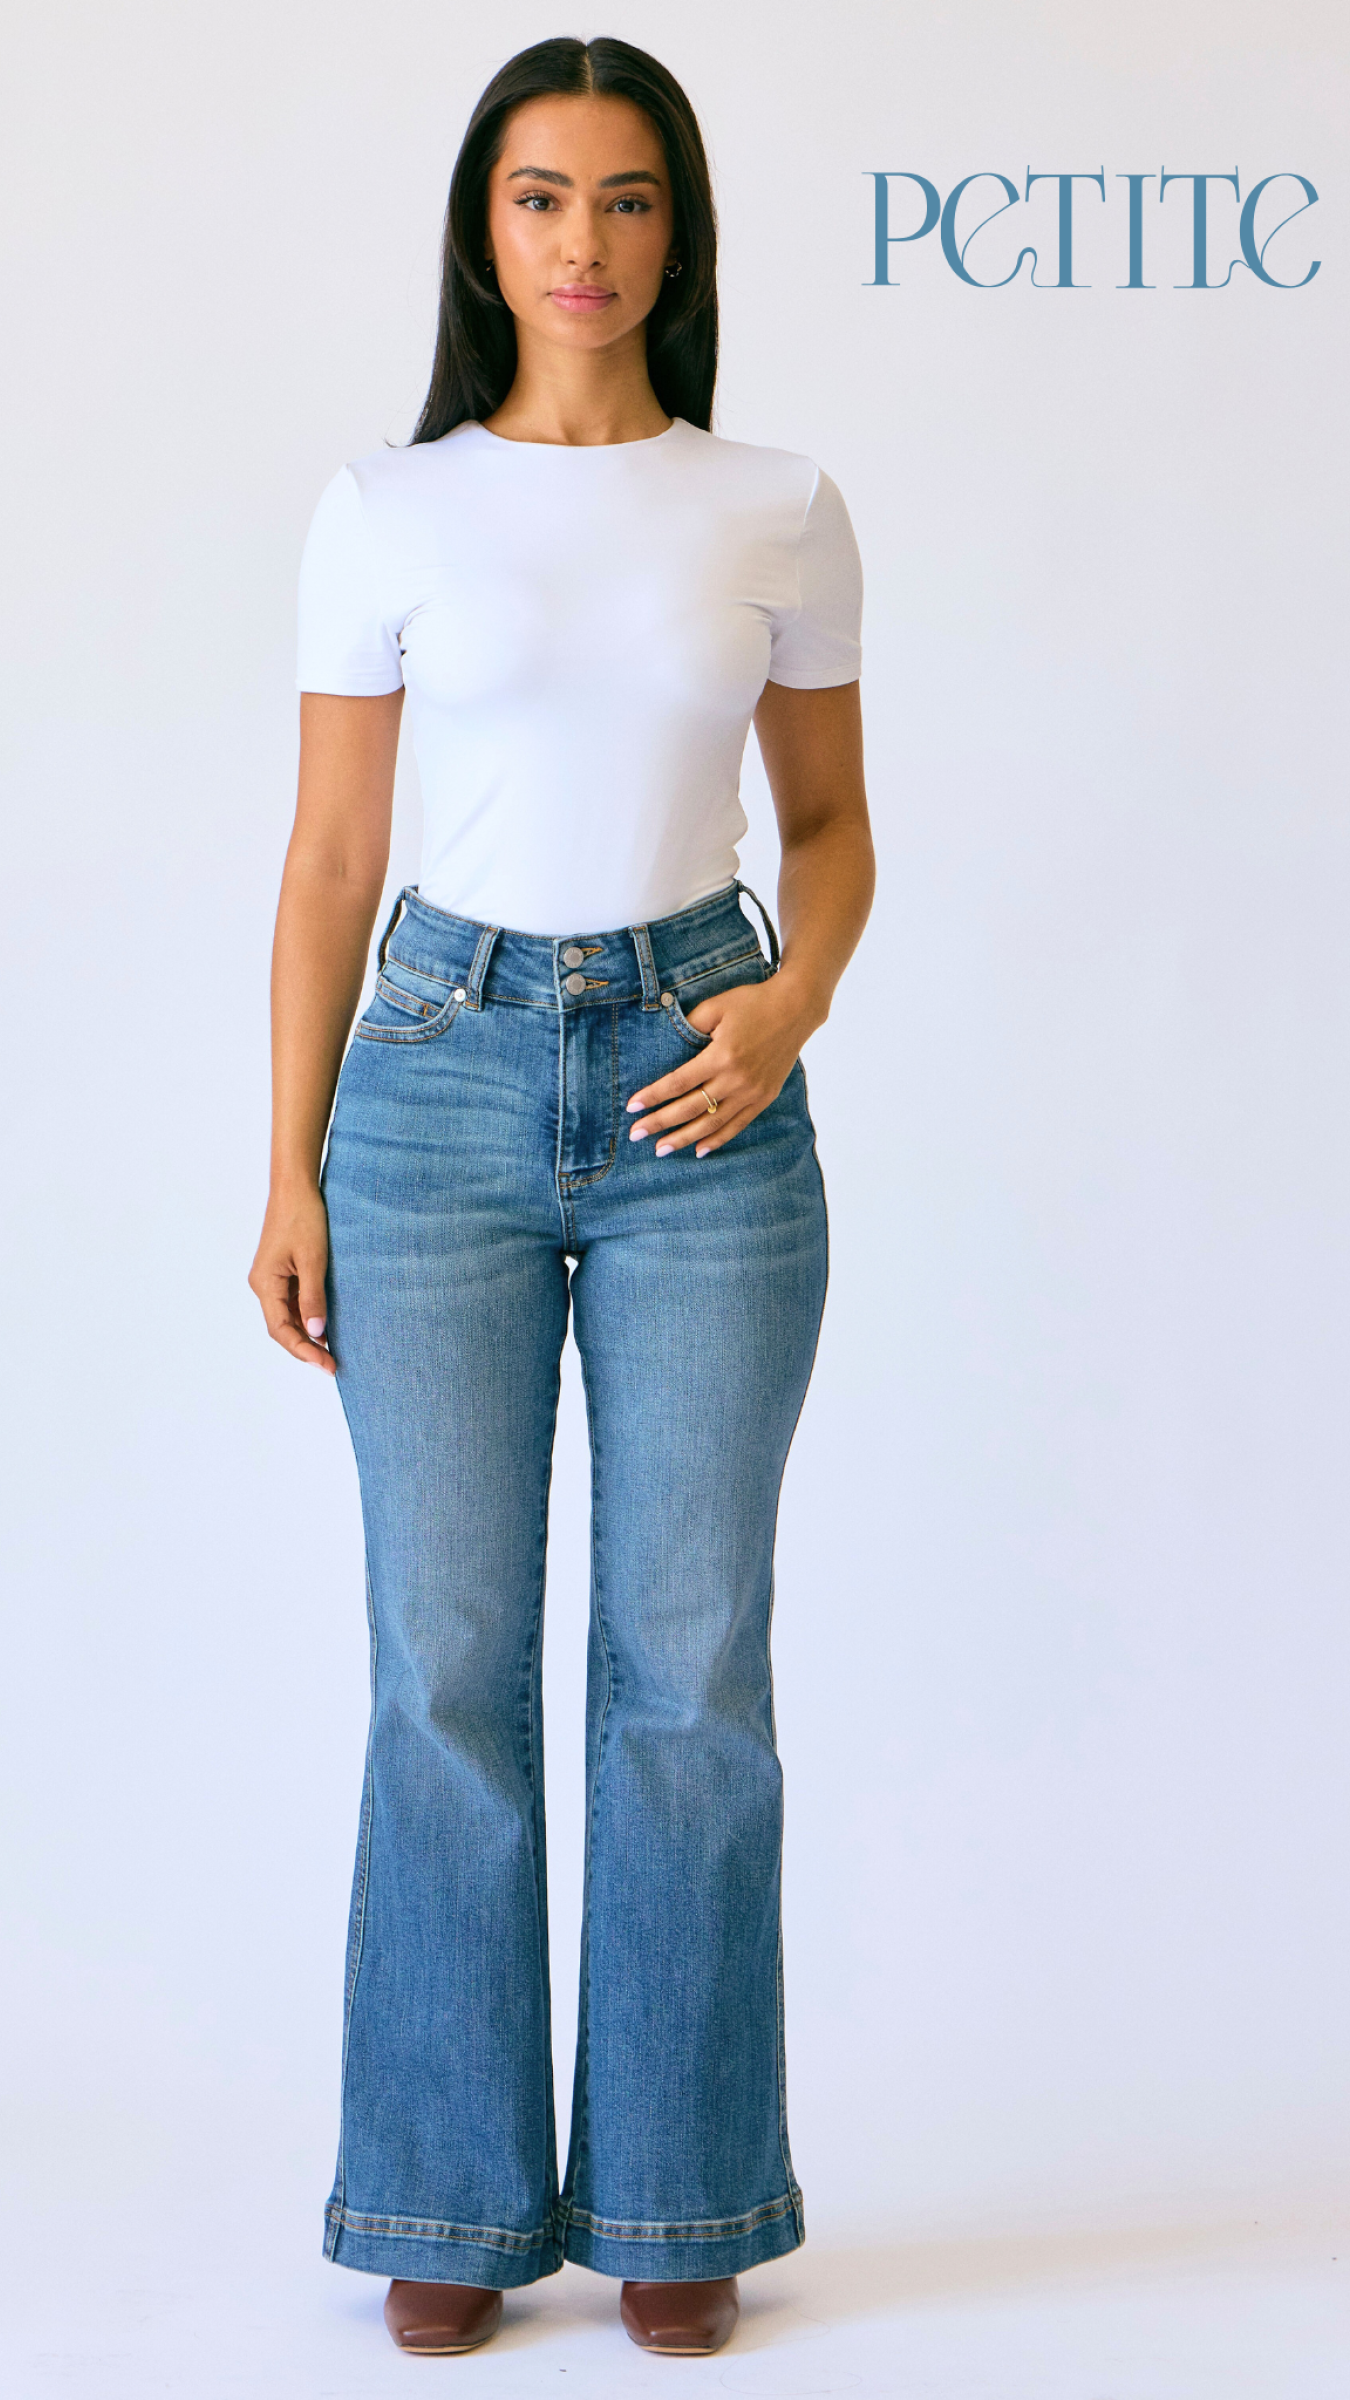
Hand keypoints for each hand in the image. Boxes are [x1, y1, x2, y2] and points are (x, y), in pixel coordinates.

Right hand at [248, 1183, 335, 1371]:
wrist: (296, 1187)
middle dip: (306, 1347)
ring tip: (334, 1350)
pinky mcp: (282, 1271)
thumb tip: (316, 1332)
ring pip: (288, 1316)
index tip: (327, 1365)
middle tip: (334, 1365)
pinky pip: (293, 1301)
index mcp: (265, 1284)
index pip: (281, 1330)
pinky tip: (327, 1325)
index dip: (303, 1351)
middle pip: (282, 1327)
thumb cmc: (303, 1217)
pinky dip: (309, 1315)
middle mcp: (263, 1284)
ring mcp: (272, 1278)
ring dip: (308, 1333)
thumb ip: (313, 1297)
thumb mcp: (313, 1259)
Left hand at [626, 974, 820, 1157]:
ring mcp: (752, 1092)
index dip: (653, 1096)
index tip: (632, 1107)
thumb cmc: (752, 1003)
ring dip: (684, 1138)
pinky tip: (699, 1150)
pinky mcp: (764, 1097)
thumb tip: (666, 1044)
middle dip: (659, 1123)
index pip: (678, 1083)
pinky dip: (718, 1139)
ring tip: (661, 1150)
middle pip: (690, 1108)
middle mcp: (736, 1079)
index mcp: (721, 1056)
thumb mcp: (715, 1006)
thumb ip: (689, 1025)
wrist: (795, 1008)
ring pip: (712, 1123)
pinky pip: (737, 1125)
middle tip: (635, 1134)